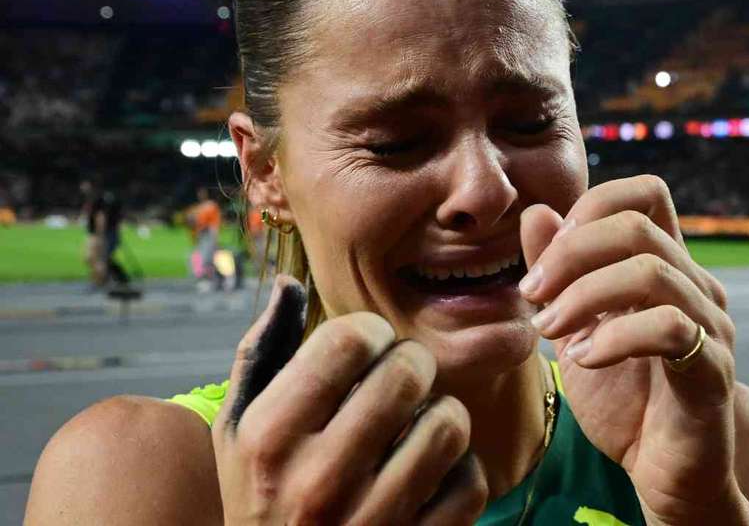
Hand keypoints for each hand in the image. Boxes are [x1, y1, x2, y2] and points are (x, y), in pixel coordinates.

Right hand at [212, 275, 487, 525]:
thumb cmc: (260, 498)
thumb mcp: (237, 431)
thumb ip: (260, 354)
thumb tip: (289, 284)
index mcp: (270, 437)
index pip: (348, 339)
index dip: (370, 330)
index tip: (370, 348)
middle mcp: (317, 481)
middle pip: (406, 372)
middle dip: (412, 363)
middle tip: (403, 378)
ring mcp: (370, 522)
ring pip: (449, 423)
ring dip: (442, 414)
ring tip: (418, 424)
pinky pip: (471, 483)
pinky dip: (461, 470)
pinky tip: (432, 472)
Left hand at [520, 176, 748, 524]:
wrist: (662, 468)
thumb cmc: (621, 394)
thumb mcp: (573, 326)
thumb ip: (556, 272)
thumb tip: (537, 211)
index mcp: (665, 265)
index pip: (645, 194)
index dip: (591, 206)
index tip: (546, 254)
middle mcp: (695, 284)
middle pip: (636, 226)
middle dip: (569, 253)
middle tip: (532, 293)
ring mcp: (710, 324)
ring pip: (651, 272)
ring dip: (584, 296)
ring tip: (549, 329)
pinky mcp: (714, 369)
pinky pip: (671, 329)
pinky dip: (614, 337)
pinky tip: (583, 359)